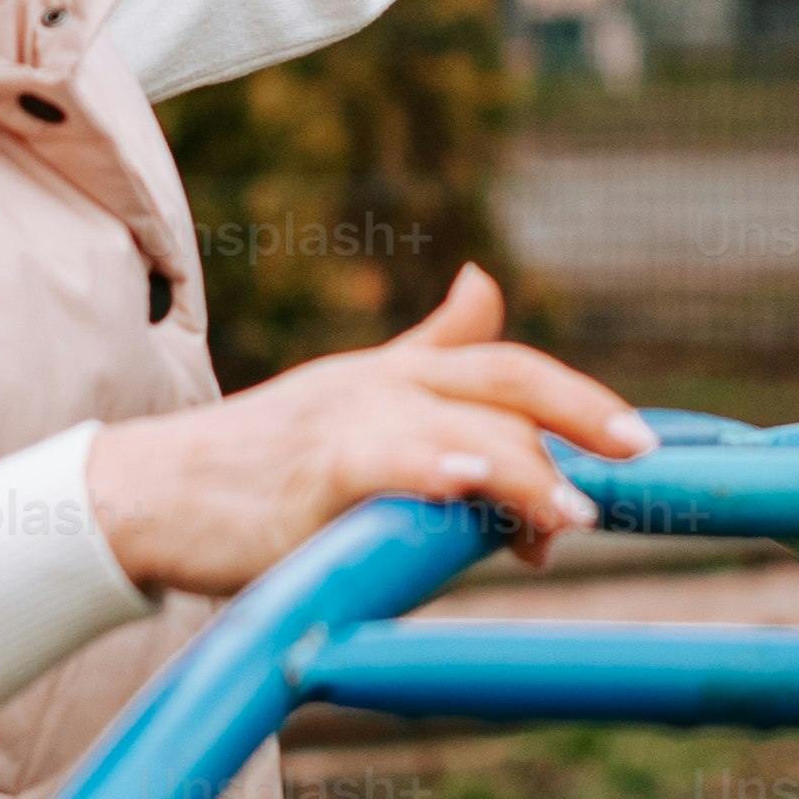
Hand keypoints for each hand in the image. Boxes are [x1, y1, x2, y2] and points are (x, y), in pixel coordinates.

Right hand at [82, 264, 651, 594]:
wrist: (151, 494)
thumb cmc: (259, 460)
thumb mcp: (355, 395)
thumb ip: (429, 350)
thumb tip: (488, 282)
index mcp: (402, 375)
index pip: (511, 366)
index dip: (584, 398)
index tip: (646, 442)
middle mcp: (386, 384)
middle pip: (507, 380)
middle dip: (583, 416)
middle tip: (643, 463)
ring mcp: (350, 418)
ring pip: (462, 424)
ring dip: (525, 468)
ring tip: (572, 515)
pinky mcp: (310, 464)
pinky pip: (382, 458)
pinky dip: (429, 466)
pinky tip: (467, 485)